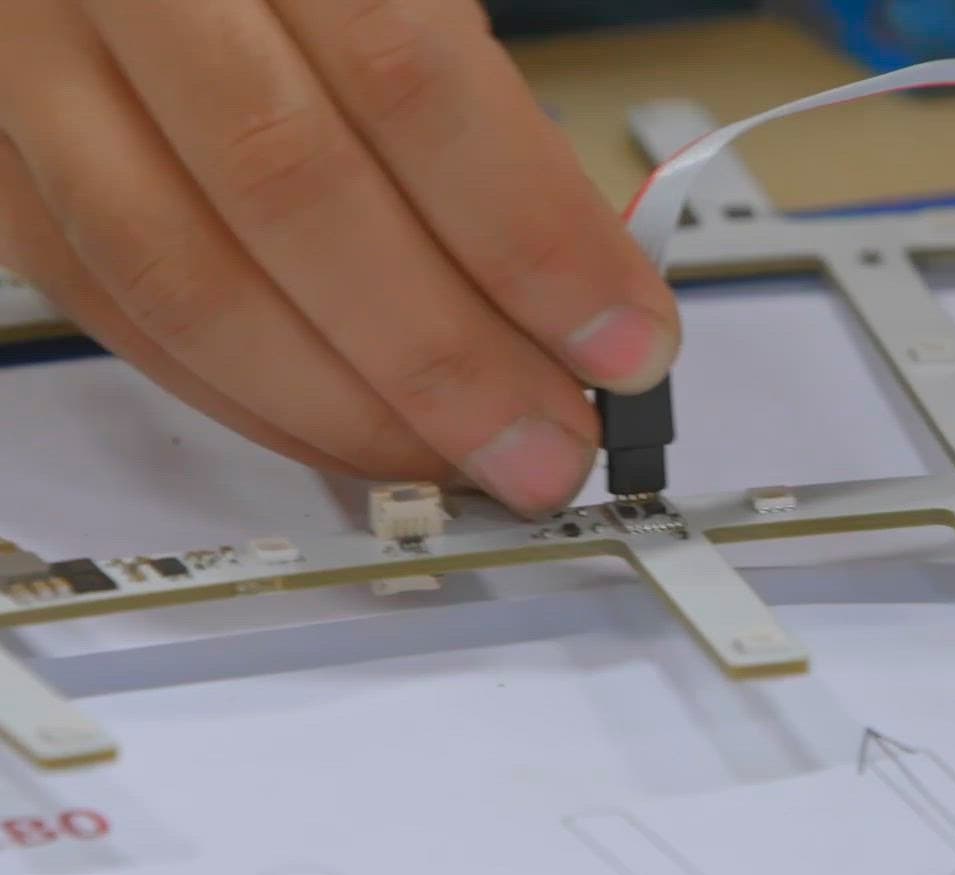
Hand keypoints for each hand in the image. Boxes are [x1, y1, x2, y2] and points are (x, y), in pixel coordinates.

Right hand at [0, 0, 678, 515]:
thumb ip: (478, 102)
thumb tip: (581, 279)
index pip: (409, 79)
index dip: (529, 234)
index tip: (626, 343)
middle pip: (295, 194)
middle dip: (446, 357)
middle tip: (551, 447)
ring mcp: (27, 63)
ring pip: (182, 274)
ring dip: (344, 406)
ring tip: (463, 463)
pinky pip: (109, 302)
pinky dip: (237, 392)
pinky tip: (344, 434)